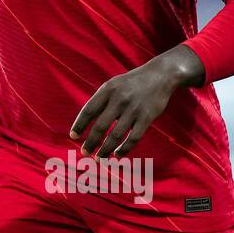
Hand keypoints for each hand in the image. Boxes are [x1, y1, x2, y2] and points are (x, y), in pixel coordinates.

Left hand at [69, 45, 204, 157]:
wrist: (160, 74)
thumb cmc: (132, 82)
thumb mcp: (114, 84)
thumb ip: (100, 100)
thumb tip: (85, 123)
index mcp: (108, 90)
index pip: (88, 110)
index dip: (79, 125)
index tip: (73, 137)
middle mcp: (119, 99)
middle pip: (100, 126)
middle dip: (91, 142)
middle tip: (84, 152)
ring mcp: (134, 109)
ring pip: (115, 136)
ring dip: (105, 150)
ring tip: (99, 158)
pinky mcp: (147, 117)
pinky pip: (133, 138)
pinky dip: (124, 149)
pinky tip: (117, 154)